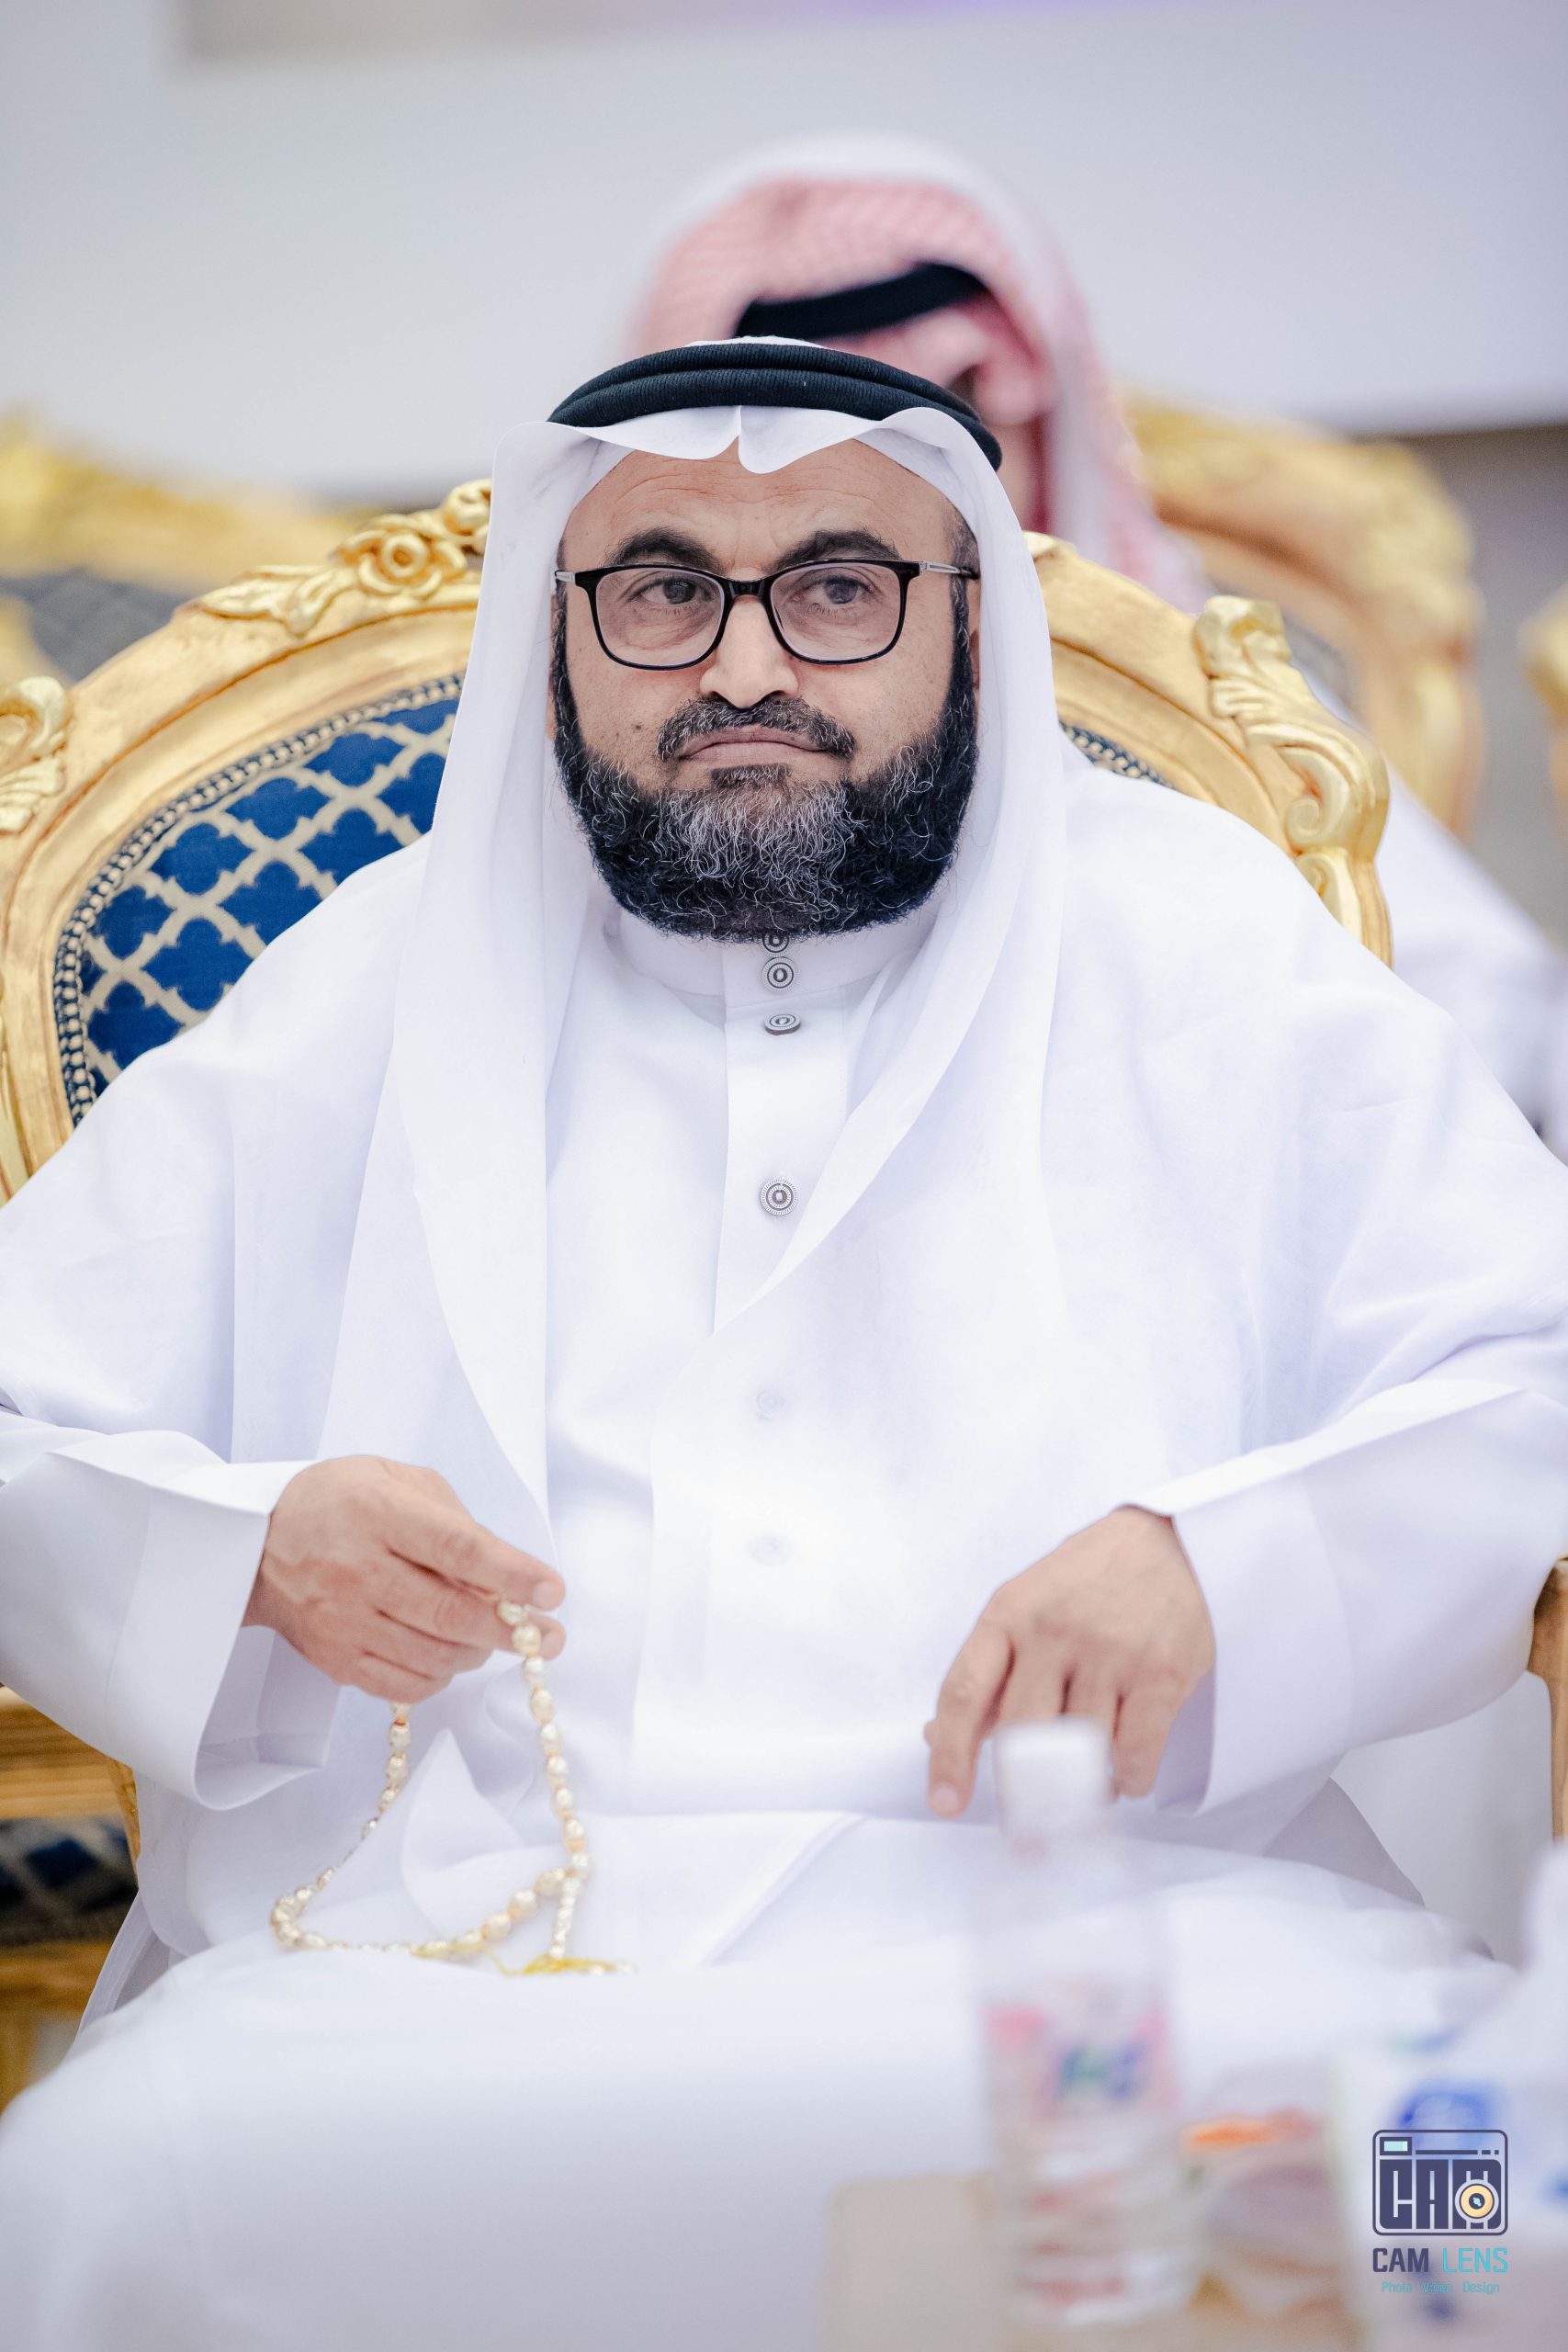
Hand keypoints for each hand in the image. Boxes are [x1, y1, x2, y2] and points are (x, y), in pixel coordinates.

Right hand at [244, 1457, 564, 1702]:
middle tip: (547, 1636)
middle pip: (449, 1614)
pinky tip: (451, 1655)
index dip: (510, 1574)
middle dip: (511, 1630)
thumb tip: (503, 1574)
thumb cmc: (341, 1503)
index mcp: (377, 1513)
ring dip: (478, 1651)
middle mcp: (357, 1570)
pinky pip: (405, 1686)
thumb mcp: (398, 1481)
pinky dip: (442, 1676)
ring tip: (492, 1636)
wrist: (258, 1544)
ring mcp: (343, 1621)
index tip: (551, 1590)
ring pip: (434, 1656)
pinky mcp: (335, 1659)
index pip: (456, 1548)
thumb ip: (454, 1521)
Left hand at [925, 1506, 1213, 1813]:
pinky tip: (1125, 1774)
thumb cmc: (1086, 1582)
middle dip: (1021, 1797)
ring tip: (1088, 1790)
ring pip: (1080, 1754)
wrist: (1170, 1543)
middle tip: (1027, 1834)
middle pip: (1021, 1737)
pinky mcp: (1161, 1674)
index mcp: (1007, 1614)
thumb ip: (988, 1674)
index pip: (963, 1693)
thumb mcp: (1024, 1607)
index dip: (949, 1756)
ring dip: (1083, 1790)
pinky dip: (1128, 1780)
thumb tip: (937, 1739)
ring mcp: (1109, 1653)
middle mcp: (1053, 1632)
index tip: (945, 1803)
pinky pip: (1134, 1755)